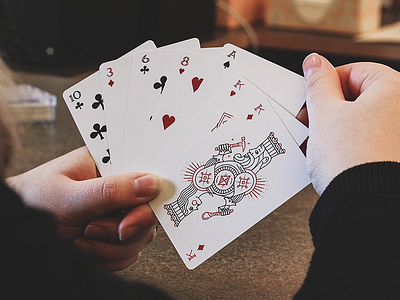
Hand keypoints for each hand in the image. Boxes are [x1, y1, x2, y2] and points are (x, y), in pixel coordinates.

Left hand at [6, 146, 161, 270]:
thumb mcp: (70, 196)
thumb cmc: (35, 201)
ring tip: (80, 237)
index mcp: (111, 163)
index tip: (126, 221)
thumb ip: (111, 191)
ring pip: (141, 236)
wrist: (17, 231)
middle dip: (122, 229)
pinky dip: (108, 257)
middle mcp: (120, 187)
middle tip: (91, 229)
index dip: (148, 200)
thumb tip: (152, 184)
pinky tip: (84, 248)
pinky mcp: (116, 234)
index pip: (148, 177)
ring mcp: (120, 212)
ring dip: (110, 247)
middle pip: (149, 212)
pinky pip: (129, 253)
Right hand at [302, 53, 399, 193]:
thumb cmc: (350, 159)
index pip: (352, 71)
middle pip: (356, 96)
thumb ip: (317, 83)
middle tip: (310, 123)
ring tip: (317, 144)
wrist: (365, 205)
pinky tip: (332, 157)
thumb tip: (314, 61)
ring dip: (334, 129)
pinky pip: (367, 140)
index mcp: (394, 89)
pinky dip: (348, 144)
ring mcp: (399, 135)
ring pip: (359, 120)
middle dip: (327, 110)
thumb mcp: (324, 114)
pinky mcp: (394, 155)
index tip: (309, 100)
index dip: (324, 84)